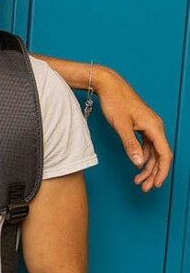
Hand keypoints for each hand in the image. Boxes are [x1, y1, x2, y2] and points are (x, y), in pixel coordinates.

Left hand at [95, 66, 171, 191]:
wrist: (108, 85)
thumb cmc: (114, 102)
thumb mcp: (121, 125)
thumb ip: (130, 145)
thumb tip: (139, 163)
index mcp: (154, 127)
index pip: (164, 154)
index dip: (162, 171)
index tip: (155, 184)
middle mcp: (155, 127)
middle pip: (160, 155)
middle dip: (154, 173)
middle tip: (145, 188)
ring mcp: (149, 126)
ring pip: (153, 151)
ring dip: (147, 167)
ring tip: (139, 181)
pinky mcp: (142, 125)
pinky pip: (147, 145)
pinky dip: (143, 157)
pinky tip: (137, 165)